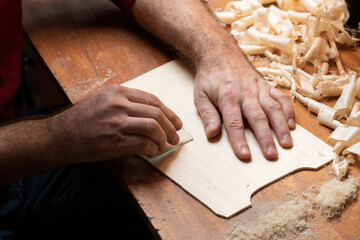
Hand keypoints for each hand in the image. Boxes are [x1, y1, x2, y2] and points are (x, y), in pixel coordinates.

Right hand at [53, 85, 182, 161]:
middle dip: (171, 127)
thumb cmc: (83, 119)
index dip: (169, 112)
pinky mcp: (113, 142)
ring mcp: (116, 123)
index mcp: (118, 92)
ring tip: (166, 144)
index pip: (153, 99)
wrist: (60, 136)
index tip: (176, 122)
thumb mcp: (104, 100)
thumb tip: (153, 115)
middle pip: (156, 113)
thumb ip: (127, 103)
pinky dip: (152, 149)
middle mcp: (118, 105)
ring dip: (164, 138)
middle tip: (175, 136)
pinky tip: (152, 151)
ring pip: (153, 127)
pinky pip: (143, 144)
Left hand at [194, 59, 294, 159]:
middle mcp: (245, 93)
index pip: (233, 123)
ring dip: (281, 127)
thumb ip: (207, 115)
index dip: (239, 140)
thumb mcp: (200, 95)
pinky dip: (288, 110)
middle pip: (257, 118)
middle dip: (265, 138)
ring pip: (273, 108)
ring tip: (286, 143)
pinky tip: (291, 124)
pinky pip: (280, 97)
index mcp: (227, 97)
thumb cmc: (209, 77)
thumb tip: (211, 133)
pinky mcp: (266, 85)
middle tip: (271, 155)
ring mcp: (258, 88)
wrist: (220, 52)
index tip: (245, 155)